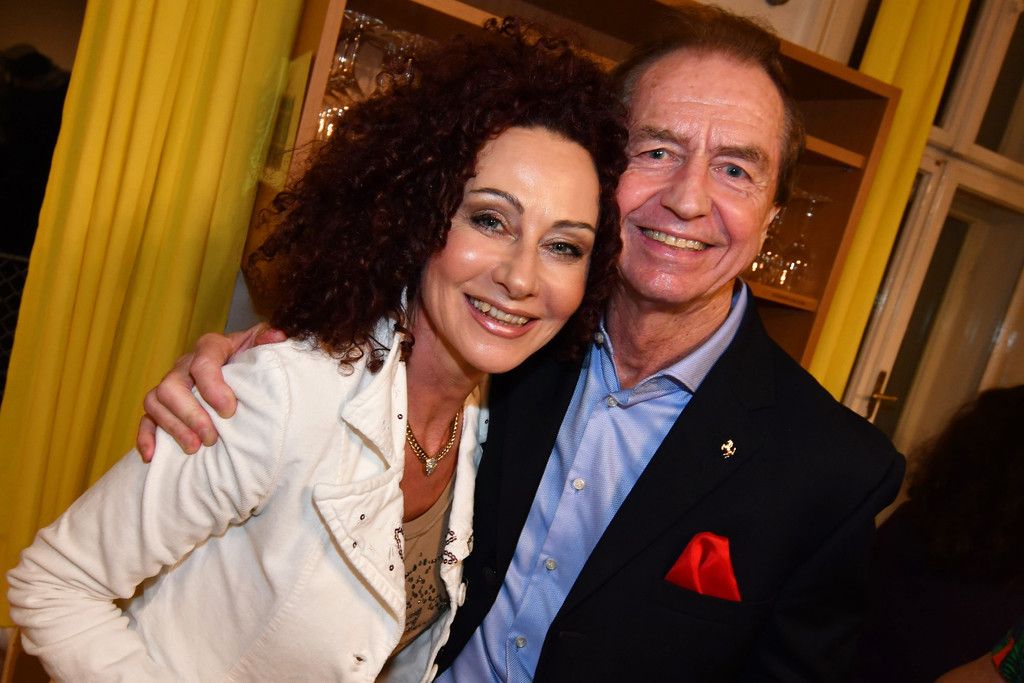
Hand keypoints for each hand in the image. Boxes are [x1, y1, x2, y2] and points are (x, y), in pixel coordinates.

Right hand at [136, 323, 285, 460]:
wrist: (239, 363)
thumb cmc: (251, 355)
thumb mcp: (261, 344)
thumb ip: (268, 339)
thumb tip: (278, 336)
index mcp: (210, 347)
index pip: (203, 363)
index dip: (213, 387)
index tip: (229, 410)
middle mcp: (185, 364)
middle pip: (172, 386)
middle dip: (191, 414)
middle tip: (211, 438)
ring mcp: (170, 384)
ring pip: (156, 401)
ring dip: (173, 427)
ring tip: (194, 448)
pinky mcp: (162, 405)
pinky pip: (146, 418)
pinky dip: (146, 437)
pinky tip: (152, 455)